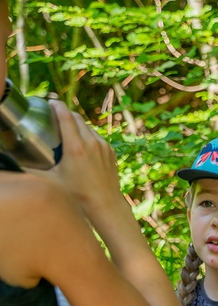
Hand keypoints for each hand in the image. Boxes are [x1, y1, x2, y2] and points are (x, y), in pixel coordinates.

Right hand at [44, 100, 122, 219]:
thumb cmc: (78, 193)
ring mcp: (104, 146)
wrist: (105, 203)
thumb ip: (33, 170)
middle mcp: (91, 142)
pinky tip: (81, 142)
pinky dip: (88, 135)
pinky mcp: (111, 151)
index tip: (50, 102)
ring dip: (77, 124)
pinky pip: (97, 137)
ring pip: (88, 127)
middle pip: (77, 118)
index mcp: (76, 146)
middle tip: (55, 114)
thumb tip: (18, 164)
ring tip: (67, 127)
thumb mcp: (52, 180)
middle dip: (66, 113)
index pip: (66, 116)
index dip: (57, 106)